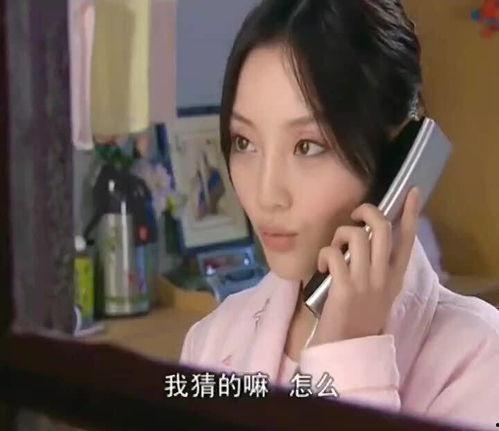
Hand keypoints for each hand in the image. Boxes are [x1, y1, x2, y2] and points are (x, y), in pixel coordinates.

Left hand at [310, 187, 421, 344]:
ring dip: (341, 234)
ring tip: (334, 249)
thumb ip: (377, 268)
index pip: (407, 240)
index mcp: (394, 277)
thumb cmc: (359, 318)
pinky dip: (324, 255)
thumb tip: (365, 239)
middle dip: (366, 211)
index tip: (412, 192)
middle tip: (355, 216)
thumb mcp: (378, 293)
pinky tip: (322, 267)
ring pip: (357, 235)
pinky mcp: (345, 289)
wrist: (347, 348)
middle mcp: (384, 276)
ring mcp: (365, 282)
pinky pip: (333, 254)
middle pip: (382, 228)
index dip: (410, 214)